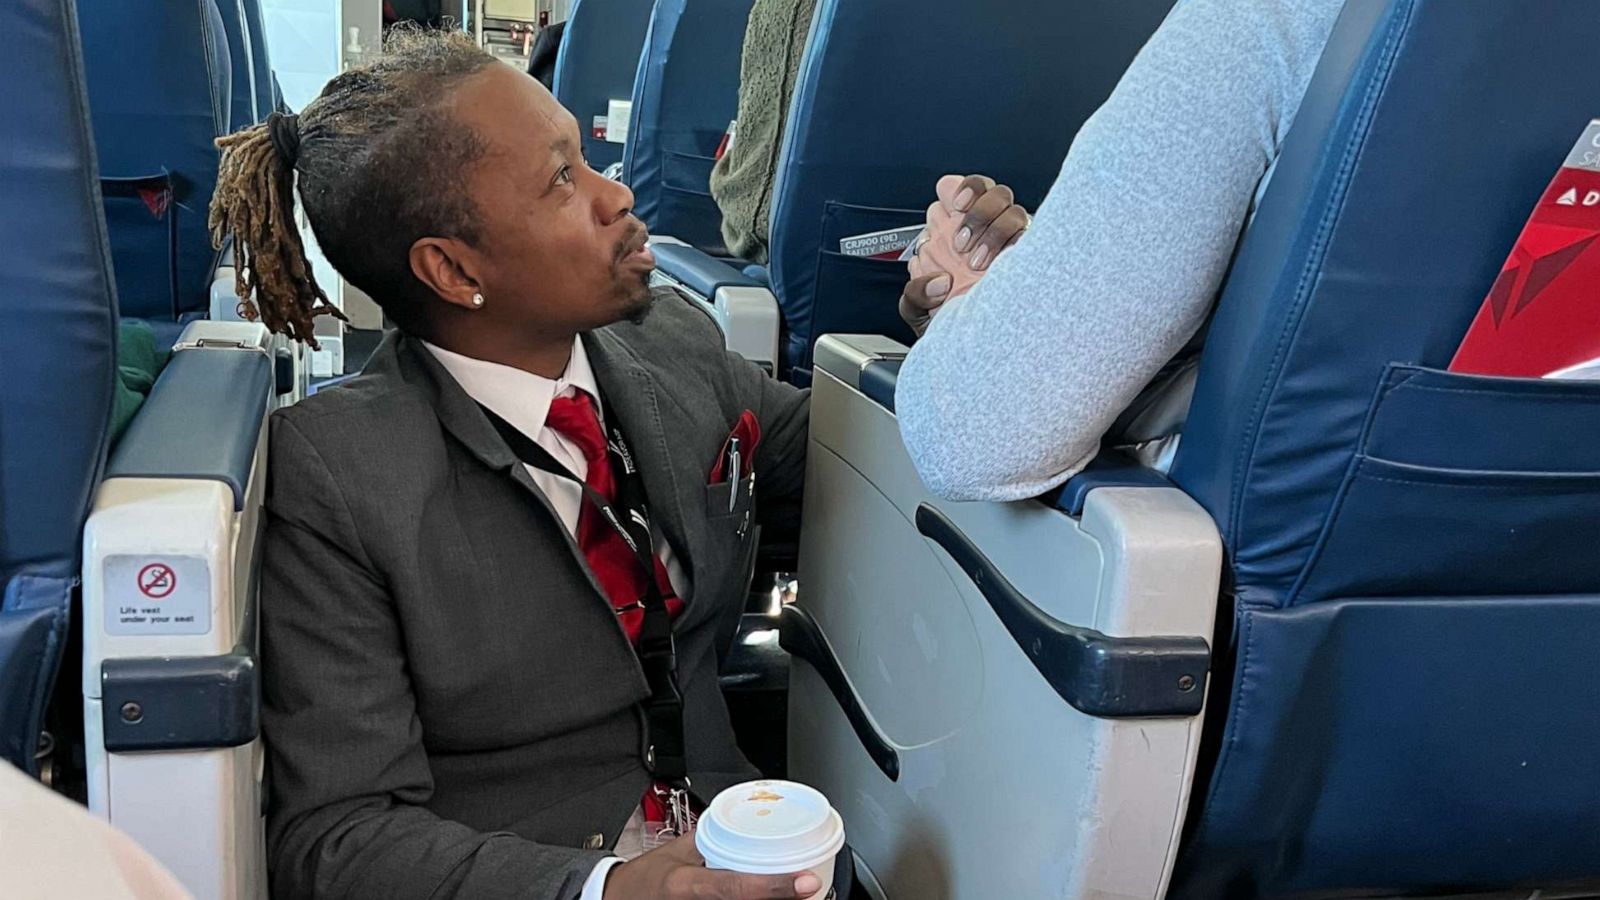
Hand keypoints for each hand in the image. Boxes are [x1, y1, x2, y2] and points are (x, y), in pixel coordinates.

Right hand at [602, 832, 822, 899]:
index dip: (774, 886)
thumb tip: (749, 821)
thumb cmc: (646, 879)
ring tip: (795, 894)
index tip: (806, 882)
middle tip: (808, 889)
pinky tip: (773, 899)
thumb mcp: (677, 852)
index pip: (736, 887)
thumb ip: (713, 837)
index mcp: (684, 885)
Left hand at [899, 174, 1029, 336]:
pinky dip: (1013, 243)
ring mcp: (1007, 242)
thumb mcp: (919, 311)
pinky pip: (1030, 235)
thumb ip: (915, 293)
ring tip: (976, 262)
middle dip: (976, 211)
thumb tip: (939, 282)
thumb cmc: (948, 326)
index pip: (955, 189)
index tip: (954, 206)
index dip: (956, 189)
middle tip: (961, 245)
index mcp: (952, 233)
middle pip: (989, 190)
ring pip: (1011, 208)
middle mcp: (982, 231)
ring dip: (992, 230)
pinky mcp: (1028, 257)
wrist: (975, 350)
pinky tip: (999, 263)